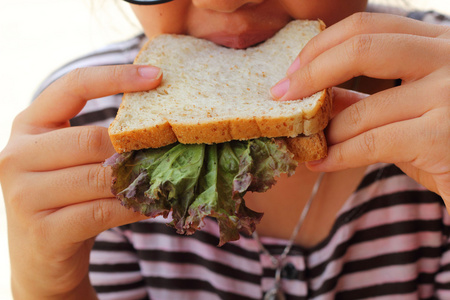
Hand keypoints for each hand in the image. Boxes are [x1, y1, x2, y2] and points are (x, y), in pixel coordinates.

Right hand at [0, 65, 161, 298]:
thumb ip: (99, 138)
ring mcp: (24, 194)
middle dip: (134, 145)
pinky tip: (153, 206)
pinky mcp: (43, 230)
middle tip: (171, 147)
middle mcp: (17, 155)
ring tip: (167, 178)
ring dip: (138, 179)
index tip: (157, 76)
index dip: (116, 76)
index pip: (73, 85)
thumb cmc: (66, 198)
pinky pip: (102, 212)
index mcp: (29, 125)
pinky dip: (133, 208)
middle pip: (90, 138)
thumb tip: (158, 120)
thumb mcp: (72, 160)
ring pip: (99, 178)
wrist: (41, 257)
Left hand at [271, 13, 449, 203]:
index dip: (322, 46)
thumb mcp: (406, 109)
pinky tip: (320, 164)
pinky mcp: (444, 135)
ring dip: (325, 131)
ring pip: (362, 109)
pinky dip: (338, 156)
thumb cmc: (445, 140)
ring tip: (307, 143)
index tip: (292, 71)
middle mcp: (449, 56)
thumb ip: (366, 97)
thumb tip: (319, 93)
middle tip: (282, 94)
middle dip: (312, 72)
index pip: (369, 27)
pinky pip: (371, 143)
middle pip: (362, 48)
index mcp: (438, 42)